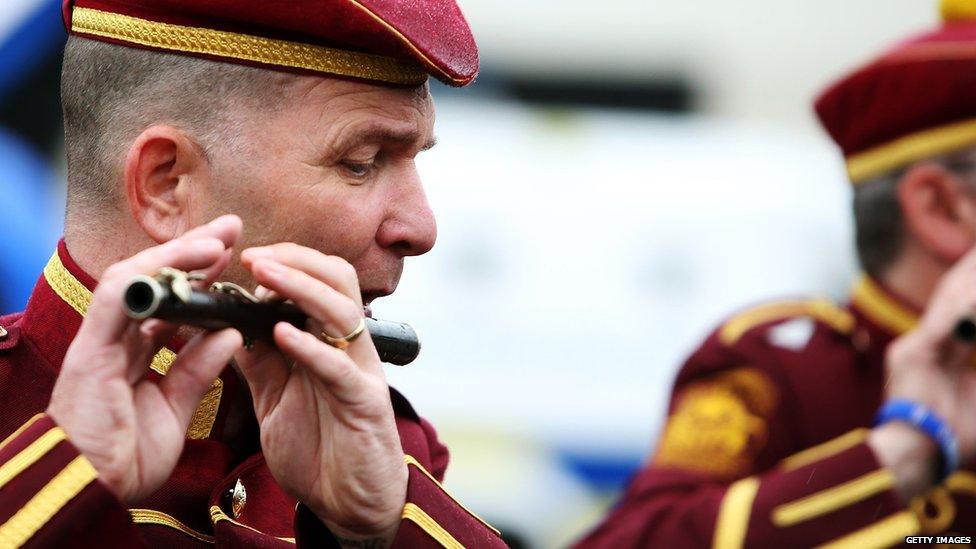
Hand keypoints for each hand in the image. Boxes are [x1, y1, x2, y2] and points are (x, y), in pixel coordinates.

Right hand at [46, 215, 244, 502]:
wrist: (90, 490)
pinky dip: (153, 274)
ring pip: (138, 279)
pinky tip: (190, 260)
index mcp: (134, 354)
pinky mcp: (91, 348)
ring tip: (219, 238)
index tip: (235, 259)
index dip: (202, 279)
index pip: (171, 304)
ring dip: (179, 253)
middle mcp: (117, 340)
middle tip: (232, 228)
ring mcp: (101, 341)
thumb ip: (197, 371)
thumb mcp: (175, 409)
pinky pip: (118, 297)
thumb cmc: (127, 457)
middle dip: (193, 251)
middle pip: (156, 282)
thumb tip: (230, 334)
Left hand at [235, 244, 406, 544]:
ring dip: (302, 287)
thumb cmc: (318, 448)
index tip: (243, 258)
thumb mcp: (275, 397)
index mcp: (330, 341)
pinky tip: (282, 334)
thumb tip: (228, 322)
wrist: (350, 503)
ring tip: (265, 277)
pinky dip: (311, 347)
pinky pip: (340, 368)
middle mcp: (350, 347)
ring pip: (343, 311)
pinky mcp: (365, 404)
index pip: (318, 279)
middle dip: (296, 260)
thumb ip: (259, 360)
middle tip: (253, 257)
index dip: (285, 261)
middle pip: (338, 279)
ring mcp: (361, 372)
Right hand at [875, 246, 975, 496]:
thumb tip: (972, 327)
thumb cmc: (957, 435)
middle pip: (955, 299)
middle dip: (971, 275)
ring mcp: (915, 348)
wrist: (920, 454)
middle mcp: (926, 346)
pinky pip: (944, 321)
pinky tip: (973, 288)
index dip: (972, 288)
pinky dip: (963, 305)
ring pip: (950, 302)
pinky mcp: (910, 353)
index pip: (963, 313)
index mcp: (942, 356)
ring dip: (970, 279)